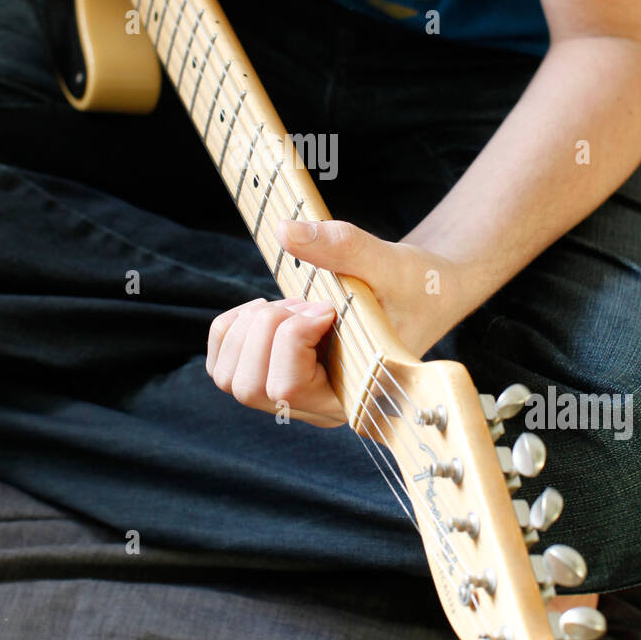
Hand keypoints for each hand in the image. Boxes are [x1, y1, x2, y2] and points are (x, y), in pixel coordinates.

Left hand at [205, 219, 466, 425]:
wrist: (418, 293)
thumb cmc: (415, 286)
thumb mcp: (388, 263)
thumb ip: (342, 248)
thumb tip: (285, 231)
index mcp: (351, 399)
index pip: (288, 388)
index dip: (293, 338)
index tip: (327, 307)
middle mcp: (317, 408)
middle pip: (249, 386)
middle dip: (268, 330)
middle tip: (306, 302)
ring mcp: (291, 396)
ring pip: (229, 378)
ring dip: (249, 329)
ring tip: (289, 307)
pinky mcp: (272, 375)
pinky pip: (221, 364)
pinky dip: (233, 328)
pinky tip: (269, 310)